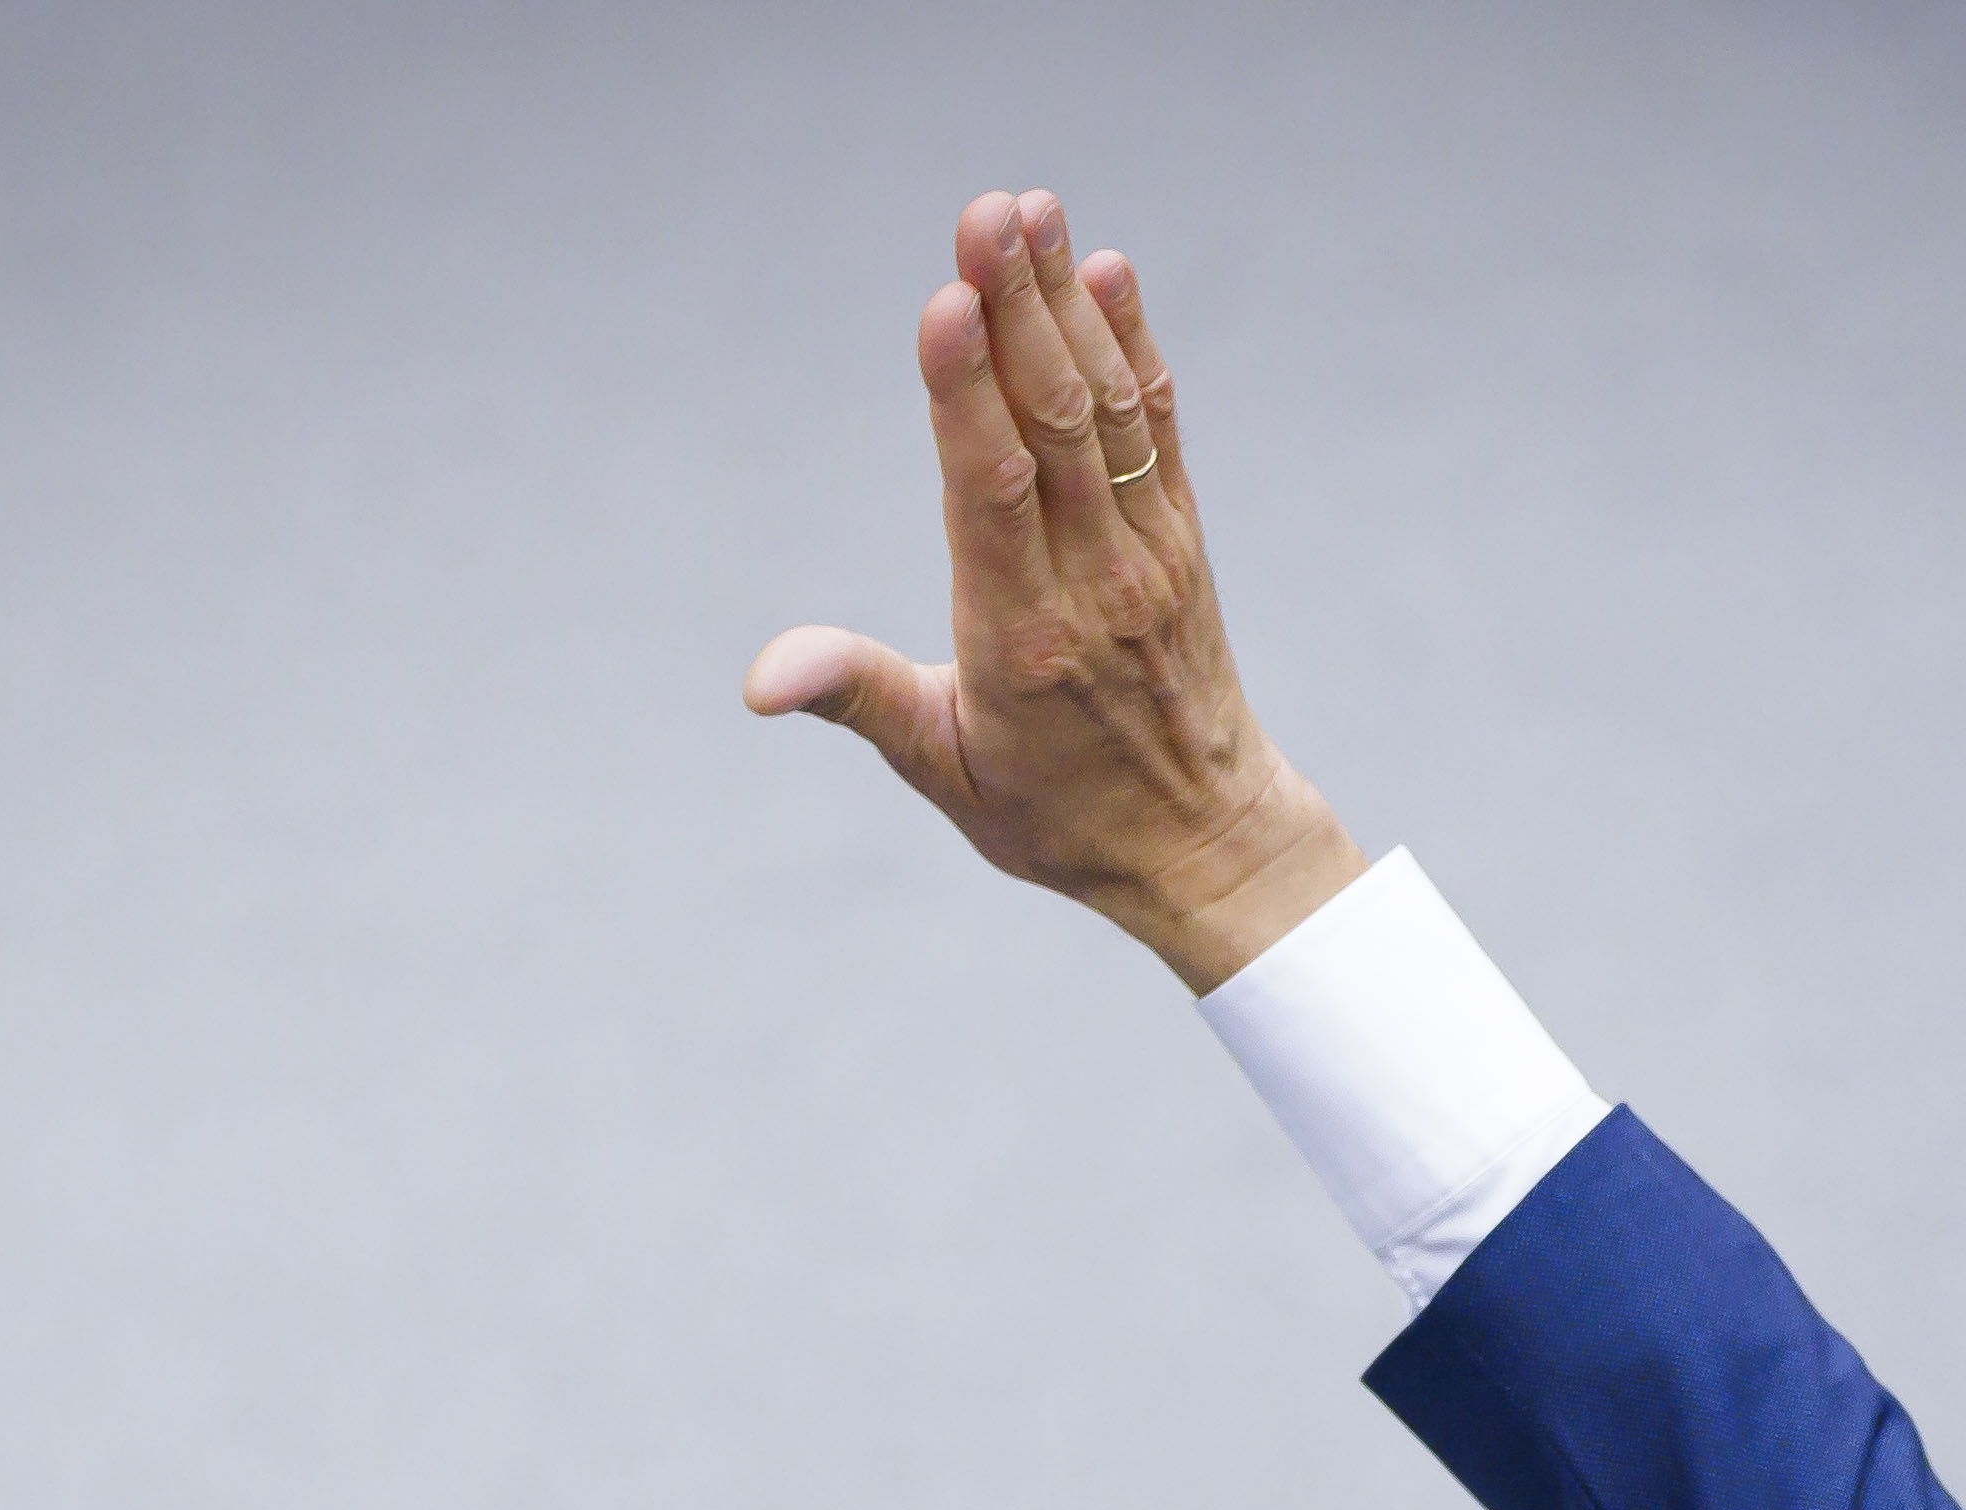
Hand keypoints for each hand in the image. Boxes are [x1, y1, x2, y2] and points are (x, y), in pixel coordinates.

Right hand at [745, 190, 1363, 992]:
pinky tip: (1107, 275)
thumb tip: (762, 679)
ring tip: (1032, 211)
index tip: (950, 296)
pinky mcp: (1180, 536)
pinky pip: (1155, 428)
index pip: (990, 490)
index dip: (970, 389)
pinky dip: (1135, 347)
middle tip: (988, 212)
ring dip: (1068, 304)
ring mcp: (1145, 551)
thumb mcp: (943, 771)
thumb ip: (859, 699)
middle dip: (1018, 310)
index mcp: (1019, 637)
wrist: (1203, 843)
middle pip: (1053, 424)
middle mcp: (1091, 581)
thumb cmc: (1055, 813)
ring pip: (1106, 410)